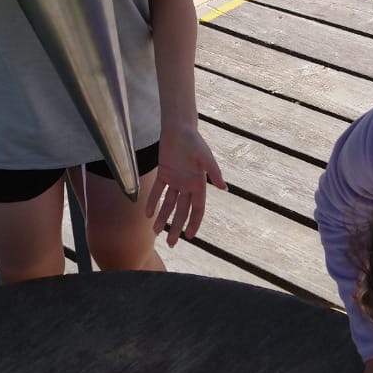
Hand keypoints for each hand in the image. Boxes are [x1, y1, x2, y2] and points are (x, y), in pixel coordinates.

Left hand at [145, 124, 224, 245]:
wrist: (179, 128)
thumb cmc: (195, 142)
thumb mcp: (205, 157)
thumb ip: (214, 172)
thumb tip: (225, 188)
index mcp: (199, 184)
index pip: (197, 209)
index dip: (194, 223)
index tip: (189, 237)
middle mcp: (187, 185)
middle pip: (182, 211)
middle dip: (177, 227)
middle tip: (171, 244)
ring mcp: (175, 181)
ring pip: (168, 204)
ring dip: (162, 218)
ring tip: (155, 232)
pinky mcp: (164, 174)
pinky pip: (157, 191)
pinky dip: (152, 202)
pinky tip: (147, 214)